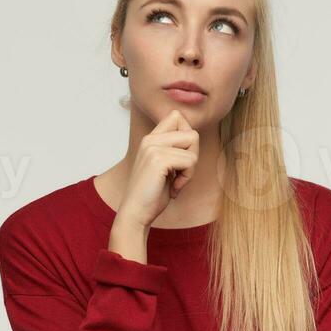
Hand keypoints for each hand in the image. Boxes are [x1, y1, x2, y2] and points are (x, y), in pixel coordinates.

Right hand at [117, 109, 200, 229]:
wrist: (136, 214)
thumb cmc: (152, 195)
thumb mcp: (165, 166)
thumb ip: (175, 149)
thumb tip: (194, 136)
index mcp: (150, 139)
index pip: (177, 116)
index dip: (188, 138)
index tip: (180, 160)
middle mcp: (150, 139)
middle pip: (192, 132)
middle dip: (193, 155)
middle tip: (181, 173)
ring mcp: (153, 147)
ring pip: (193, 145)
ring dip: (190, 168)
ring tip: (175, 181)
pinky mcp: (158, 160)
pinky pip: (190, 161)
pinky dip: (186, 178)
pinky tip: (173, 188)